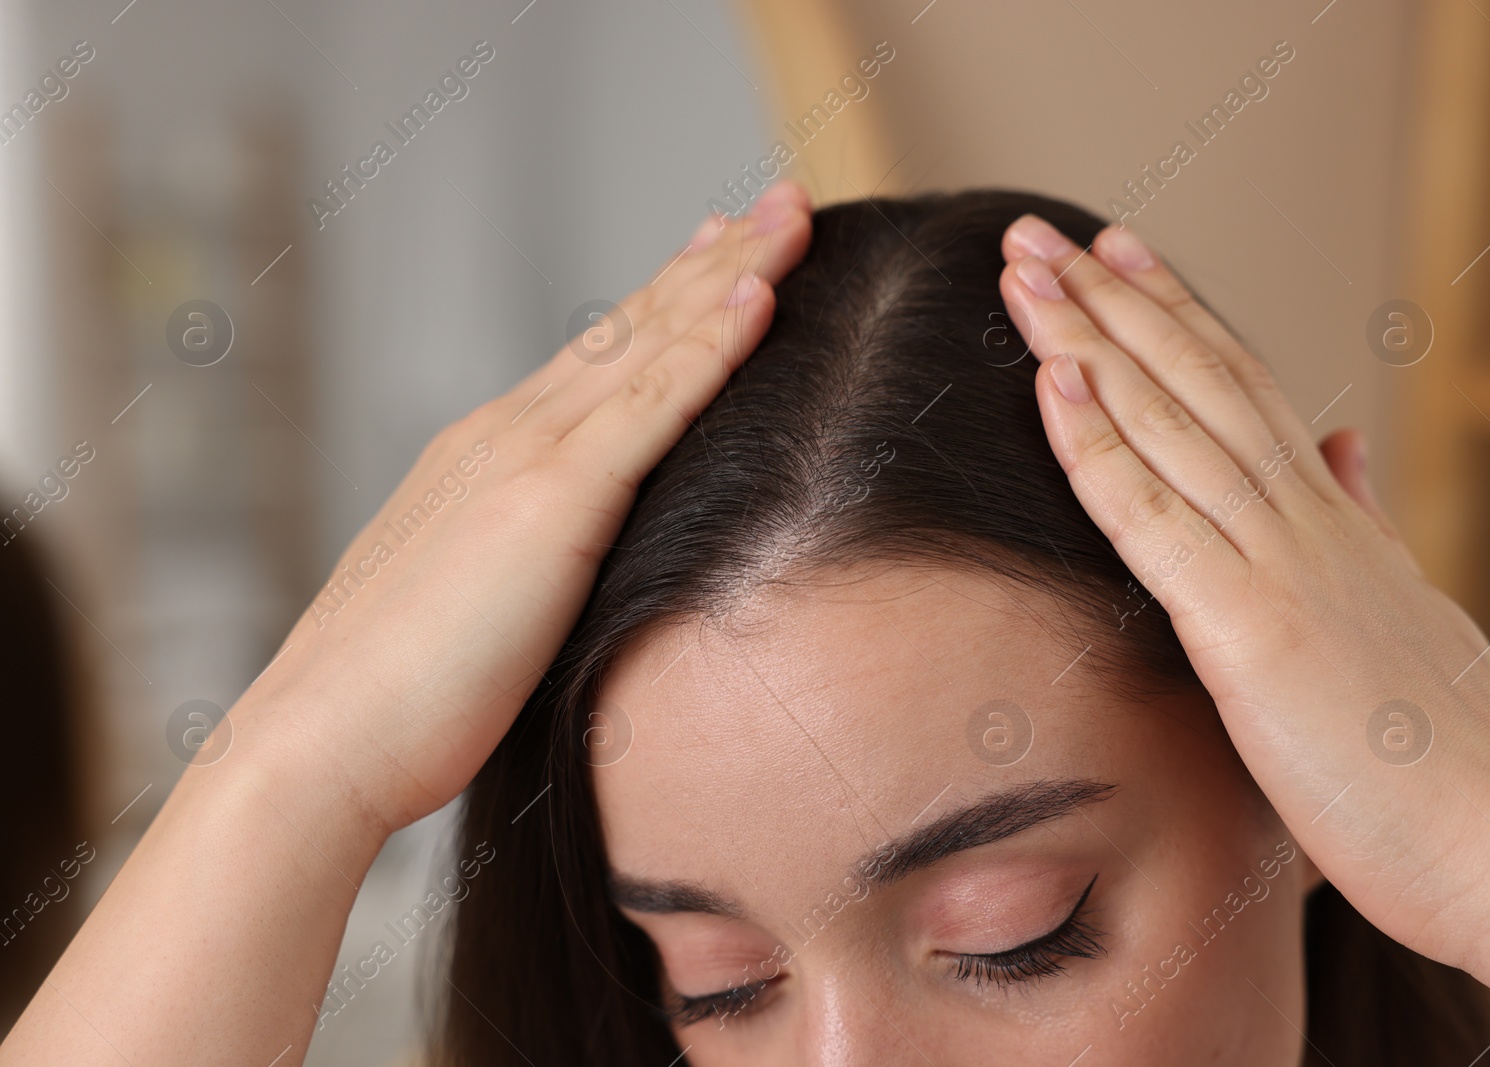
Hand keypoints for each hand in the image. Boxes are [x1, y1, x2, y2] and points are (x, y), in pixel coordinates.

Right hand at [231, 182, 813, 837]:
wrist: (321, 743)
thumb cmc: (395, 703)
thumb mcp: (478, 609)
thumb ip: (531, 571)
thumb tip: (577, 582)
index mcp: (488, 458)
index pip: (599, 362)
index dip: (668, 304)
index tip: (724, 258)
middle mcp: (506, 435)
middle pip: (631, 328)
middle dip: (713, 260)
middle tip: (781, 202)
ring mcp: (526, 458)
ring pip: (647, 344)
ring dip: (729, 274)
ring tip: (793, 214)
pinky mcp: (550, 502)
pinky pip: (649, 408)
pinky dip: (707, 348)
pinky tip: (760, 299)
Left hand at [997, 214, 1489, 1055]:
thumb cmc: (1441, 759)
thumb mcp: (1402, 610)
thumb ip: (1365, 521)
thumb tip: (1343, 442)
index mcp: (1332, 523)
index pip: (1240, 389)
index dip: (1172, 315)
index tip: (1115, 253)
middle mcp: (1305, 520)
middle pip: (1194, 380)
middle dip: (1110, 300)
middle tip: (1038, 231)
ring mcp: (1279, 563)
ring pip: (1168, 423)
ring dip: (1088, 339)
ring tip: (1026, 268)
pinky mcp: (1250, 626)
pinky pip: (1153, 517)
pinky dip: (1097, 445)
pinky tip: (1052, 382)